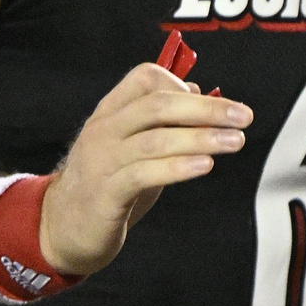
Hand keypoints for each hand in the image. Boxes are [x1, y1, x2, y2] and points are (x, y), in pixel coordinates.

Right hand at [38, 62, 250, 276]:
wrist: (61, 227)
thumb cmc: (106, 183)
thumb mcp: (133, 145)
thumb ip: (161, 121)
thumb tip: (196, 91)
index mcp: (111, 113)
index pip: (145, 78)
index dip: (184, 85)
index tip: (218, 103)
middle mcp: (104, 131)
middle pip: (157, 105)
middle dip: (205, 109)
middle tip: (243, 116)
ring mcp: (102, 161)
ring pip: (154, 139)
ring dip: (200, 137)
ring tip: (235, 141)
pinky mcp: (105, 194)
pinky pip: (143, 174)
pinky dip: (177, 167)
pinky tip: (204, 165)